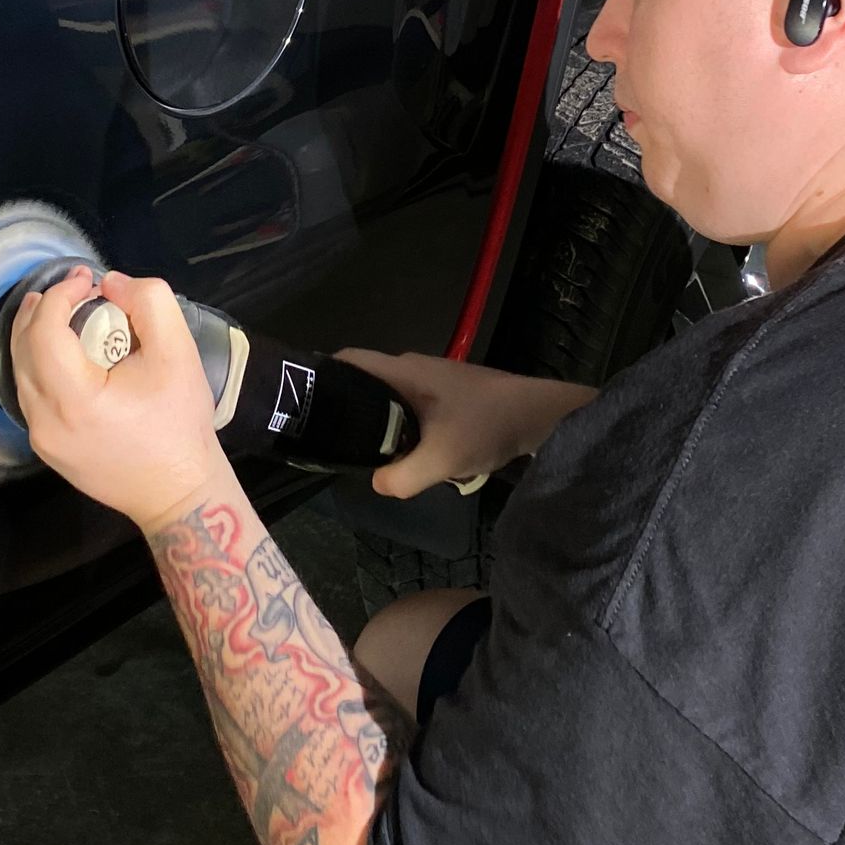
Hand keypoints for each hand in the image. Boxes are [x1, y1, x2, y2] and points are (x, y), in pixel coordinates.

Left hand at [10, 267, 230, 532]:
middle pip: (23, 350)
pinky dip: (42, 364)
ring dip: (37, 336)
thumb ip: (149, 302)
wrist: (178, 492)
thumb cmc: (179, 424)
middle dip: (42, 309)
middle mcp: (44, 421)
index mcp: (73, 399)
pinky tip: (67, 354)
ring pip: (21, 373)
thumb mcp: (179, 353)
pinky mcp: (47, 449)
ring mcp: (41, 439)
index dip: (60, 295)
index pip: (44, 331)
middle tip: (71, 287)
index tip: (89, 280)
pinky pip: (32, 394)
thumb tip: (110, 284)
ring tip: (63, 312)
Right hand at [337, 349, 597, 498]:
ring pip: (390, 400)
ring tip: (364, 455)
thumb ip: (400, 476)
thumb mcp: (441, 458)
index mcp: (404, 370)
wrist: (542, 416)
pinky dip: (402, 428)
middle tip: (330, 443)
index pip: (348, 360)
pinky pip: (411, 409)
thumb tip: (375, 484)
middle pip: (365, 383)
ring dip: (379, 425)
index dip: (321, 376)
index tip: (302, 406)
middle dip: (348, 410)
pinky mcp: (449, 396)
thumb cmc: (487, 425)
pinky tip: (405, 455)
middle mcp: (413, 368)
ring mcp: (433, 380)